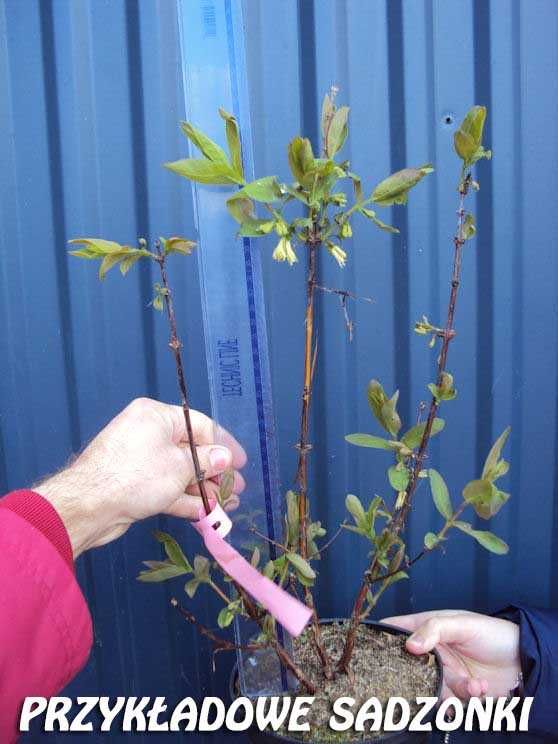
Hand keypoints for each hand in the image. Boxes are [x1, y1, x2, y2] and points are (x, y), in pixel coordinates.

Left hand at [38, 398, 245, 557]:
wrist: (88, 506)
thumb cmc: (136, 475)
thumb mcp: (179, 466)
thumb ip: (206, 462)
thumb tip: (224, 458)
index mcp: (156, 416)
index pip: (200, 425)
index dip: (224, 444)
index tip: (241, 463)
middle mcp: (148, 434)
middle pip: (190, 450)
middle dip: (215, 472)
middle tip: (237, 487)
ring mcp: (140, 461)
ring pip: (179, 473)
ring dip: (203, 489)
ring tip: (229, 503)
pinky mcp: (134, 485)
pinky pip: (167, 488)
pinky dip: (185, 499)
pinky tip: (207, 512)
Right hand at [382, 610, 520, 699]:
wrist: (522, 661)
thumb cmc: (492, 633)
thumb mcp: (463, 623)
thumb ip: (435, 630)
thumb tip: (409, 645)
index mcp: (428, 628)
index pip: (396, 629)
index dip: (380, 637)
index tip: (366, 648)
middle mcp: (432, 651)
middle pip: (407, 666)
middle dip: (411, 675)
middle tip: (418, 680)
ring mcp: (443, 672)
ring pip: (429, 687)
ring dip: (449, 689)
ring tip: (469, 684)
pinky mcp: (456, 692)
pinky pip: (450, 702)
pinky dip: (464, 699)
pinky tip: (479, 688)